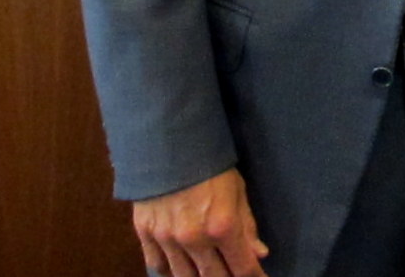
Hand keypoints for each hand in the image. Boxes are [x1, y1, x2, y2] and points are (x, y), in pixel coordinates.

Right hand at [133, 167, 269, 276]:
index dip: (253, 276)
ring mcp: (167, 239)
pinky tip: (180, 268)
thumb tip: (260, 254)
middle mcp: (194, 239)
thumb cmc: (209, 162)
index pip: (242, 267)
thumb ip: (247, 225)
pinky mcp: (145, 233)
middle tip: (233, 275)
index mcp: (222, 226)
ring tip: (209, 274)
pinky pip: (158, 265)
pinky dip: (171, 271)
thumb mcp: (237, 189)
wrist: (167, 141)